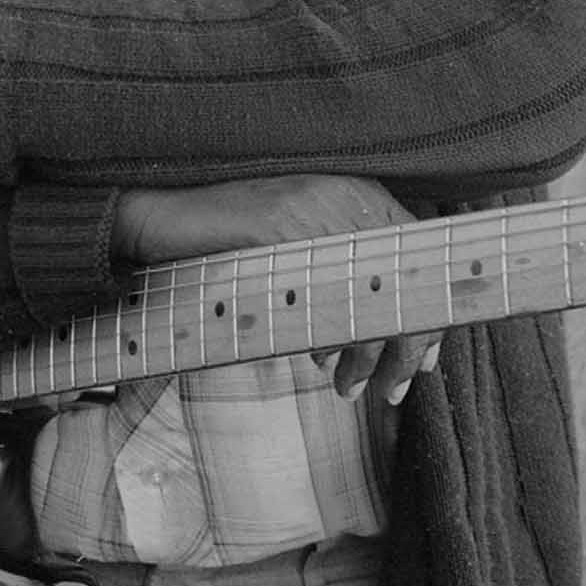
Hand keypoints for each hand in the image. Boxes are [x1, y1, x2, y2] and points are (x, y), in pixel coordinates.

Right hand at [114, 176, 441, 405]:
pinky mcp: (281, 222)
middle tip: (388, 391)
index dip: (427, 314)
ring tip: (347, 386)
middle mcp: (344, 194)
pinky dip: (332, 335)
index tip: (422, 360)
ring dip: (368, 353)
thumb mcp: (295, 255)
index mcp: (355, 193)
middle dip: (406, 346)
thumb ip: (345, 281)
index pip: (418, 256)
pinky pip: (326, 289)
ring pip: (372, 290)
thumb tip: (394, 339)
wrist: (157, 218)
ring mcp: (314, 205)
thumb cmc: (226, 245)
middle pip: (405, 278)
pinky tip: (319, 361)